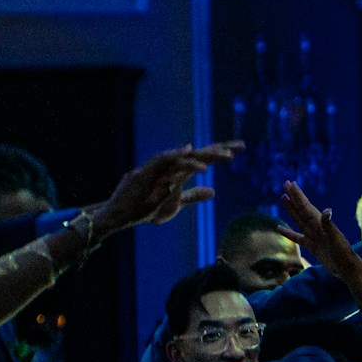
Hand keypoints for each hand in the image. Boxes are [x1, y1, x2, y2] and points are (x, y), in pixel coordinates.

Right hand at [92, 142, 239, 232]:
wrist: (118, 214)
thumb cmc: (144, 208)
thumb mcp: (175, 204)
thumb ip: (193, 196)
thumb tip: (214, 191)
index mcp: (177, 171)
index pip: (202, 158)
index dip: (220, 152)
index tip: (240, 148)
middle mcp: (169, 166)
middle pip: (198, 153)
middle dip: (220, 149)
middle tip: (242, 146)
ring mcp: (156, 169)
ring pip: (184, 156)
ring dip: (206, 156)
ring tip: (227, 156)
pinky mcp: (144, 174)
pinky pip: (163, 162)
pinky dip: (178, 160)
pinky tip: (196, 160)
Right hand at [276, 181, 359, 277]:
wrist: (346, 268)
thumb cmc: (343, 253)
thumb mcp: (336, 238)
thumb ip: (329, 225)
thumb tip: (327, 210)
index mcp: (320, 223)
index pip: (305, 206)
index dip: (297, 195)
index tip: (290, 183)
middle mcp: (315, 227)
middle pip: (301, 209)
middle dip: (293, 197)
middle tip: (285, 184)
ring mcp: (313, 236)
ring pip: (298, 219)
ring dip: (291, 209)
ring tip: (283, 198)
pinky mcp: (311, 246)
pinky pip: (297, 237)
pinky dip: (288, 233)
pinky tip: (280, 229)